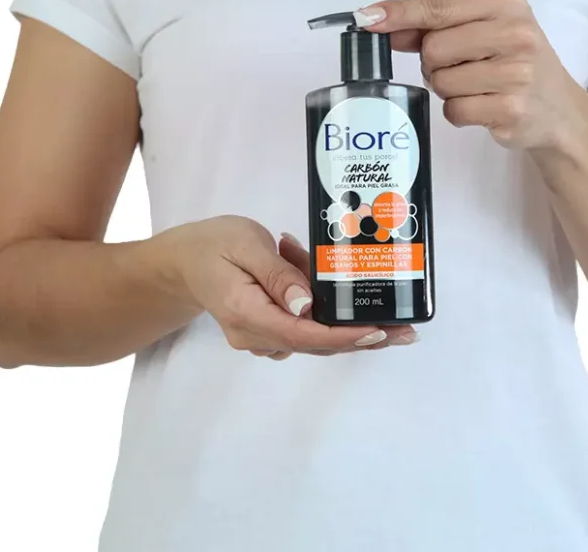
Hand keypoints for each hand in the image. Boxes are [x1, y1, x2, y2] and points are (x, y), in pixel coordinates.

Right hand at [162, 215, 416, 359]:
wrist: (181, 262)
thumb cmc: (212, 245)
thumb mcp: (245, 244)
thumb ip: (278, 274)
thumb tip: (307, 305)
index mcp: (248, 315)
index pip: (305, 334)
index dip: (346, 336)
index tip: (381, 332)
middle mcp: (256, 336)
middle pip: (317, 343)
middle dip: (363, 337)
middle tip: (406, 331)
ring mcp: (261, 338)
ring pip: (314, 336)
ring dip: (344, 318)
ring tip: (366, 294)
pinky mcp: (268, 331)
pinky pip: (304, 327)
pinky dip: (323, 309)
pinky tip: (320, 276)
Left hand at [357, 0, 582, 150]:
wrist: (559, 110)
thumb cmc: (514, 62)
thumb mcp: (486, 29)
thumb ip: (436, 24)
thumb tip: (379, 22)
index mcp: (507, 3)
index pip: (438, 7)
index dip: (399, 14)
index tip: (367, 18)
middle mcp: (516, 34)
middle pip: (433, 48)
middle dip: (433, 62)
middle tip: (460, 66)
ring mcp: (516, 74)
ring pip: (440, 81)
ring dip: (446, 88)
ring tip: (476, 86)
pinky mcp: (511, 110)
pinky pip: (454, 111)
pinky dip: (458, 111)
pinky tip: (483, 106)